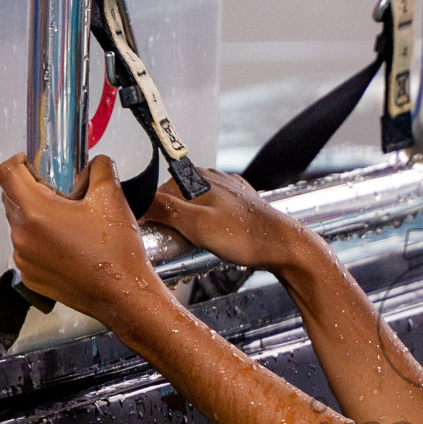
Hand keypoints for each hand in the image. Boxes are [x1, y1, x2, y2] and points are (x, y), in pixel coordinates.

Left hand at [0, 153, 173, 324]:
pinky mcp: (31, 276)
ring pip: (20, 225)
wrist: (124, 296)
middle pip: (12, 198)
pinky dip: (41, 242)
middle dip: (31, 189)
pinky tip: (68, 245)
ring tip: (68, 222)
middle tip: (60, 192)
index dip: (17, 161)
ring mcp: (24, 258)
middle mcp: (22, 235)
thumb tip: (95, 163)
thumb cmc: (117, 254)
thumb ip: (100, 170)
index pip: (6, 173)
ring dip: (37, 217)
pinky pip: (27, 250)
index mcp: (36, 212)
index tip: (31, 162)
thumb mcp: (113, 199)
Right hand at [141, 168, 316, 274]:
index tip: (155, 236)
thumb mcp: (197, 225)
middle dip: (172, 221)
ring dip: (189, 225)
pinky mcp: (238, 202)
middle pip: (174, 200)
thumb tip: (136, 202)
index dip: (152, 217)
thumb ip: (164, 210)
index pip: (155, 193)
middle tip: (179, 245)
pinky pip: (211, 211)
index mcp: (196, 176)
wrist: (286, 247)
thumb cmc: (247, 237)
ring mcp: (226, 188)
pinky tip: (214, 239)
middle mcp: (211, 176)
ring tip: (198, 244)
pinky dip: (207, 225)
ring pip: (192, 206)